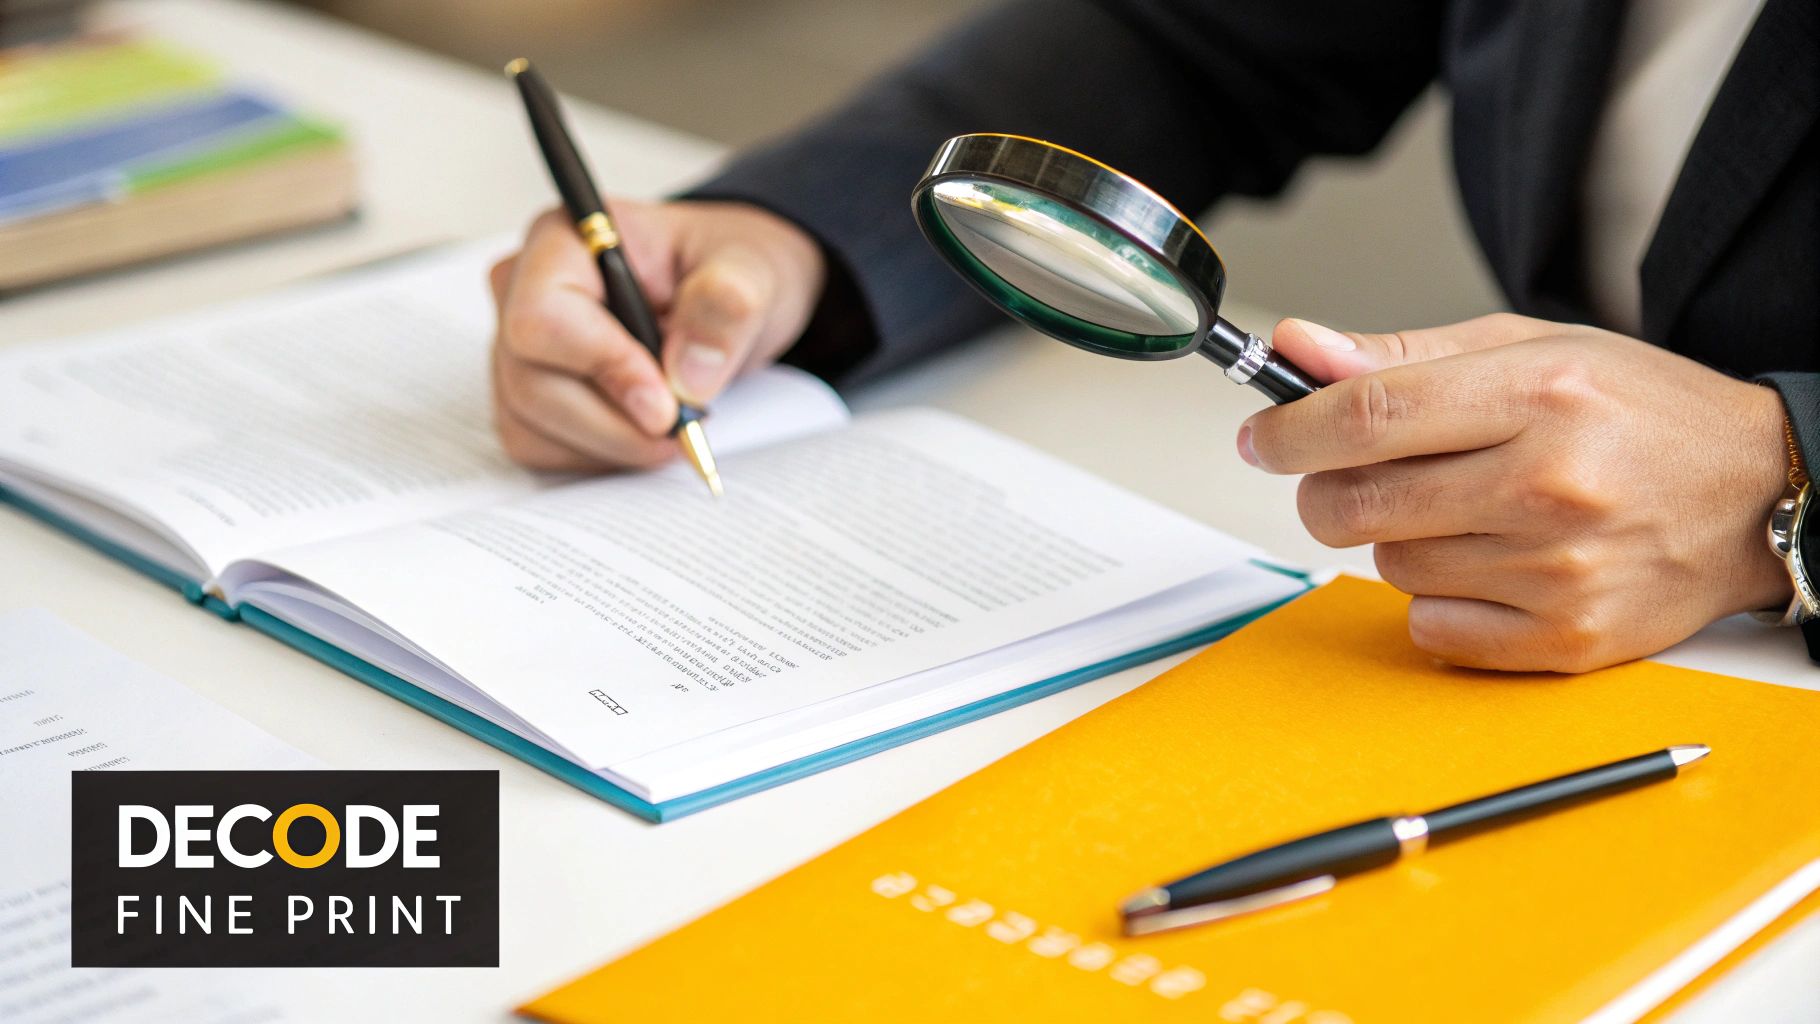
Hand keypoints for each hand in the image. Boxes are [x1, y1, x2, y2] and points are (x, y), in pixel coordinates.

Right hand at [488, 199, 825, 469]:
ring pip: (530, 425)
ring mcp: (515, 347)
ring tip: (671, 424)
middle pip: (532, 383)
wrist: (725, 303)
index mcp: (563, 240)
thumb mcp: (749, 272)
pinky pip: (538, 449)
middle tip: (683, 427)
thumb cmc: (722, 275)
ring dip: (611, 444)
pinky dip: (597, 456)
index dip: (604, 368)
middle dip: (616, 424)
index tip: (666, 403)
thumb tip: (689, 377)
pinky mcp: (522, 395)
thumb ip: (727, 306)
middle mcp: (521, 290)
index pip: (544, 316)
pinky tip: (640, 431)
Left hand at [1241, 314, 1792, 671]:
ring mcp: (1558, 568)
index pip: (1365, 416)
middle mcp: (1548, 483)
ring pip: (1389, 566)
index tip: (1262, 437)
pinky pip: (1430, 629)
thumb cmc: (1640, 412)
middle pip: (1355, 504)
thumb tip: (1299, 348)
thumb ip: (1402, 354)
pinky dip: (1438, 602)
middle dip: (1326, 491)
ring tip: (1465, 511)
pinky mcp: (1566, 638)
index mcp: (1537, 393)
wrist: (1757, 491)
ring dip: (1398, 540)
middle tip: (1353, 477)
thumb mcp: (1529, 348)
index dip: (1288, 429)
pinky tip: (1489, 565)